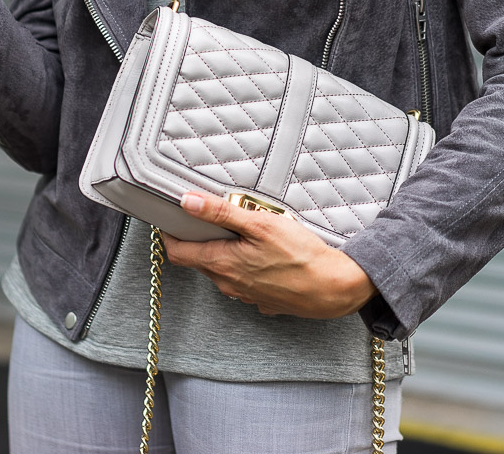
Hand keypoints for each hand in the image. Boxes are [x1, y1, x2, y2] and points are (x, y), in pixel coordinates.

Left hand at [162, 192, 377, 318]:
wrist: (334, 288)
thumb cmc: (301, 256)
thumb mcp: (259, 224)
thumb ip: (220, 213)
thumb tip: (188, 202)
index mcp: (222, 264)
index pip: (178, 252)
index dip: (170, 235)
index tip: (170, 220)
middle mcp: (228, 284)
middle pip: (199, 261)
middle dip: (198, 240)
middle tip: (208, 219)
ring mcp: (245, 295)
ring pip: (221, 272)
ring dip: (223, 253)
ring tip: (241, 235)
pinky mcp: (262, 300)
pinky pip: (243, 282)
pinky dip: (243, 267)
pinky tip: (261, 255)